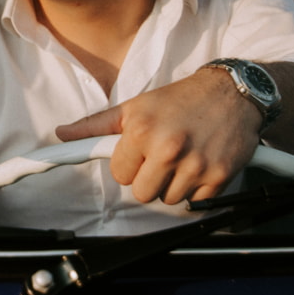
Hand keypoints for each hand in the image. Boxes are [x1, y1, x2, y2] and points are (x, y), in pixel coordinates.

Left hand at [54, 70, 263, 203]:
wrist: (231, 92)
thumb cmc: (179, 100)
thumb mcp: (135, 107)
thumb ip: (96, 125)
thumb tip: (62, 133)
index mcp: (141, 131)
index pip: (120, 174)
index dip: (129, 165)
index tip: (139, 154)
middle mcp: (168, 148)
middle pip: (142, 193)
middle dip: (149, 179)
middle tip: (161, 158)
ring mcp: (195, 165)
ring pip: (168, 200)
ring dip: (172, 185)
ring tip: (181, 159)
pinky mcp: (219, 177)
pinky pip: (196, 202)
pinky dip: (196, 190)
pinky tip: (199, 165)